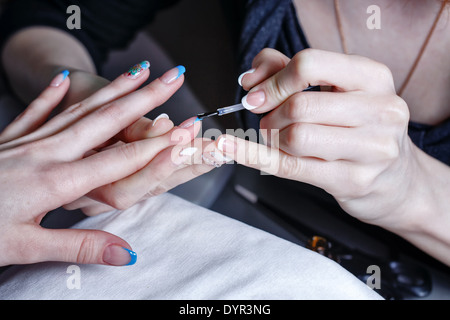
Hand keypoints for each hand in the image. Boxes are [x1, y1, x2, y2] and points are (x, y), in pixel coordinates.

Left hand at [0, 63, 205, 265]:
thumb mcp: (24, 248)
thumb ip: (78, 246)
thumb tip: (125, 253)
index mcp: (56, 180)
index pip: (120, 159)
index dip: (156, 145)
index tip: (184, 130)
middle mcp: (48, 152)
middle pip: (107, 119)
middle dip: (146, 97)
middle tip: (173, 77)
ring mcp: (29, 141)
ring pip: (81, 108)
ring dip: (113, 88)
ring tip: (139, 71)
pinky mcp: (10, 140)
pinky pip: (36, 112)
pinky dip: (52, 95)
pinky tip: (63, 80)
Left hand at [217, 48, 417, 228]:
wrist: (395, 180)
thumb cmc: (359, 129)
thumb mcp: (336, 90)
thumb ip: (288, 72)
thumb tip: (251, 78)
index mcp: (374, 77)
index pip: (310, 65)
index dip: (274, 80)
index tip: (256, 94)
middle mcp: (381, 111)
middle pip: (299, 106)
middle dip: (270, 114)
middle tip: (268, 120)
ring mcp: (372, 150)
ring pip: (295, 138)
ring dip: (273, 138)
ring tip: (279, 138)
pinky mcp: (354, 181)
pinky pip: (289, 167)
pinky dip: (253, 156)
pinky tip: (232, 148)